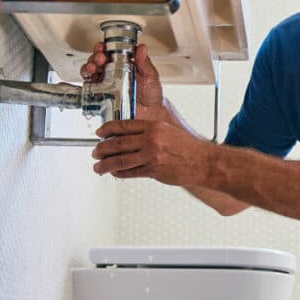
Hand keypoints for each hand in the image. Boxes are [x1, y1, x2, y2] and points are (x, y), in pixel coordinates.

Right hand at [81, 43, 165, 120]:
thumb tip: (142, 48)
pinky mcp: (101, 96)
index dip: (105, 48)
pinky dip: (87, 81)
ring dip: (89, 66)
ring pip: (91, 71)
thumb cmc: (151, 95)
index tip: (104, 46)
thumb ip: (145, 63)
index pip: (110, 52)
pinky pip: (89, 87)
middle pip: (97, 60)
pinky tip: (91, 79)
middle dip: (96, 56)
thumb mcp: (150, 76)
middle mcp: (112, 73)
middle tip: (100, 57)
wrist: (150, 114)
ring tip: (93, 67)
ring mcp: (105, 84)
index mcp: (123, 65)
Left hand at [92, 119, 209, 186]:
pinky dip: (119, 174)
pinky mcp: (153, 171)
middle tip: (95, 152)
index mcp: (154, 126)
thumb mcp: (169, 131)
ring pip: (120, 160)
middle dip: (102, 149)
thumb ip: (150, 133)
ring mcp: (151, 156)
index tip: (99, 133)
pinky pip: (130, 172)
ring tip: (98, 167)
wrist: (205, 162)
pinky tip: (114, 173)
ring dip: (105, 164)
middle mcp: (151, 139)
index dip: (107, 129)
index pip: (124, 126)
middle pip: (118, 143)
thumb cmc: (189, 148)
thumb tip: (129, 138)